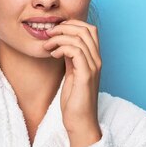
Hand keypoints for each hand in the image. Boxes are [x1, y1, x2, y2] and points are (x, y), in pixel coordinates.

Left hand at [43, 20, 101, 146]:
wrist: (80, 122)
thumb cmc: (75, 101)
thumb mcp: (72, 74)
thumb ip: (70, 58)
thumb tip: (63, 44)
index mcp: (94, 59)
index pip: (90, 29)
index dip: (72, 24)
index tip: (55, 31)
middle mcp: (97, 60)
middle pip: (86, 29)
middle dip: (65, 27)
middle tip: (49, 34)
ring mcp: (93, 67)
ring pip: (79, 38)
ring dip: (59, 37)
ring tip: (48, 46)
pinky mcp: (86, 75)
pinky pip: (75, 51)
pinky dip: (61, 48)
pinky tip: (53, 55)